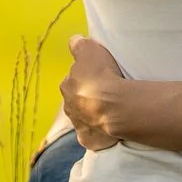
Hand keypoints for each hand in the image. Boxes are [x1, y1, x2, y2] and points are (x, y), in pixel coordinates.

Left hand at [59, 34, 125, 150]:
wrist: (115, 107)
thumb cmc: (102, 75)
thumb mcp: (89, 49)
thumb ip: (79, 45)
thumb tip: (75, 41)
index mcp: (66, 86)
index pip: (73, 79)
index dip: (85, 77)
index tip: (97, 76)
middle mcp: (68, 107)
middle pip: (77, 100)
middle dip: (86, 97)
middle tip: (105, 93)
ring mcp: (79, 125)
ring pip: (84, 118)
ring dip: (93, 114)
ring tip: (111, 110)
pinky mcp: (90, 140)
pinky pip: (95, 135)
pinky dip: (100, 132)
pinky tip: (111, 128)